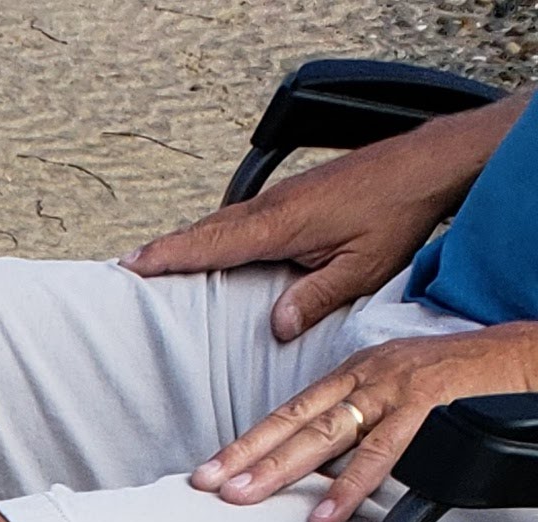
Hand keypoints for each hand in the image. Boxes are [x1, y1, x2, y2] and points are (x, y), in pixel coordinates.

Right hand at [127, 108, 507, 340]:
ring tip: (155, 260)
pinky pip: (243, 217)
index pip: (212, 243)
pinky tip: (212, 245)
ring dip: (188, 240)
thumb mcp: (361, 268)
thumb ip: (316, 298)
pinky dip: (216, 232)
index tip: (131, 266)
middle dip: (164, 249)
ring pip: (223, 221)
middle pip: (206, 230)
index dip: (169, 256)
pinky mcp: (295, 195)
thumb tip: (278, 327)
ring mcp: (284, 196)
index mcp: (283, 224)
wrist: (428, 164)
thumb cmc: (398, 213)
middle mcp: (276, 205)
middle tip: (125, 268)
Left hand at [193, 321, 537, 521]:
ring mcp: (396, 384)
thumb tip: (319, 472)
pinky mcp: (428, 397)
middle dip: (246, 454)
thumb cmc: (459, 380)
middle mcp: (367, 373)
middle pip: (295, 419)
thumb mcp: (395, 399)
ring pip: (327, 430)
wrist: (520, 352)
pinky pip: (383, 447)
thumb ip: (356, 429)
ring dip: (281, 467)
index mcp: (356, 373)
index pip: (290, 412)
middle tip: (206, 486)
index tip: (208, 473)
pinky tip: (324, 515)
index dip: (247, 443)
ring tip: (244, 498)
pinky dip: (351, 483)